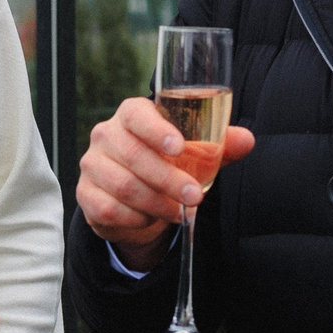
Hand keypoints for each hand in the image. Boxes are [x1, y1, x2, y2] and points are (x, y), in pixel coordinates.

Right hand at [75, 95, 257, 273]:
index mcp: (131, 115)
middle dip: (168, 179)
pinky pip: (109, 209)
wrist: (135, 195)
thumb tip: (246, 140)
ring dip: (156, 203)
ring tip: (178, 211)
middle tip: (194, 196)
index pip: (136, 114)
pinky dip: (135, 218)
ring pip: (123, 186)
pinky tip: (150, 218)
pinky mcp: (85, 194)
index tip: (179, 148)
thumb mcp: (194, 153)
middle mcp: (106, 135)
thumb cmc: (166, 163)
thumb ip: (219, 145)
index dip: (156, 130)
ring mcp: (92, 165)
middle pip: (133, 155)